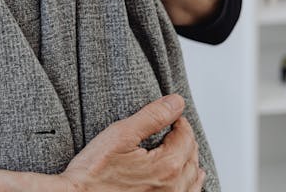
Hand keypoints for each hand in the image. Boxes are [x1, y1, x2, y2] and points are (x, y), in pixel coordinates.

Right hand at [59, 94, 204, 191]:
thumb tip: (176, 103)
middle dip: (186, 140)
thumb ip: (152, 117)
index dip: (179, 122)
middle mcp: (173, 188)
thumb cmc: (93, 173)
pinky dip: (189, 184)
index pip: (186, 137)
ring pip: (192, 180)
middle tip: (176, 128)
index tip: (172, 115)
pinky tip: (184, 180)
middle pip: (191, 158)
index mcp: (167, 166)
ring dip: (190, 161)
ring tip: (185, 149)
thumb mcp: (121, 135)